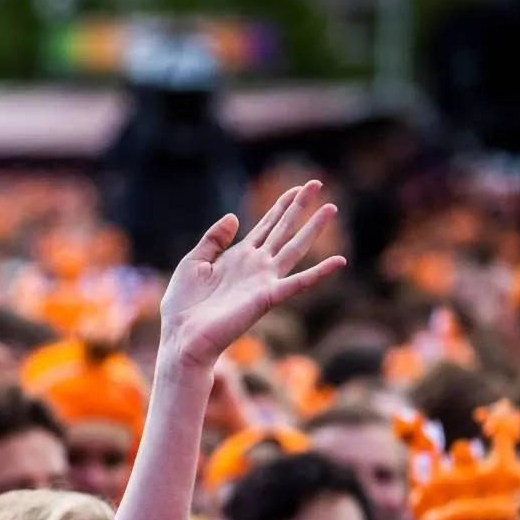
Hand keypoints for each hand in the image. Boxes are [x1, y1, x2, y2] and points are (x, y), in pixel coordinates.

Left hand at [159, 181, 344, 377]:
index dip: (281, 207)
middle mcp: (255, 266)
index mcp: (237, 257)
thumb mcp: (193, 262)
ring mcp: (262, 281)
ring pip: (294, 249)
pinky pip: (298, 283)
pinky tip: (339, 261)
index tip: (297, 188)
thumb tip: (234, 217)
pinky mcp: (266, 298)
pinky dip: (319, 273)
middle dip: (299, 207)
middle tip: (317, 183)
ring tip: (331, 208)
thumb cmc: (182, 306)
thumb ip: (213, 239)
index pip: (266, 226)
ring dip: (313, 229)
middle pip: (283, 230)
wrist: (180, 337)